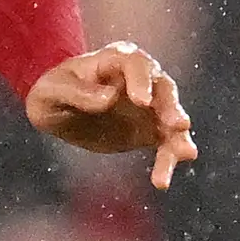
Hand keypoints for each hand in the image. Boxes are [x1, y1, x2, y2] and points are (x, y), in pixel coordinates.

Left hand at [25, 41, 196, 188]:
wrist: (59, 112)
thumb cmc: (53, 92)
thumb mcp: (52, 91)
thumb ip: (77, 92)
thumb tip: (108, 98)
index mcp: (115, 60)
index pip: (135, 63)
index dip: (142, 81)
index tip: (142, 101)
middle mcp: (140, 79)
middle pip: (163, 88)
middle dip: (171, 106)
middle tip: (178, 125)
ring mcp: (150, 105)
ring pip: (170, 118)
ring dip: (178, 138)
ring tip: (186, 154)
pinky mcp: (151, 130)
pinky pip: (165, 144)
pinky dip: (167, 160)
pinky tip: (162, 181)